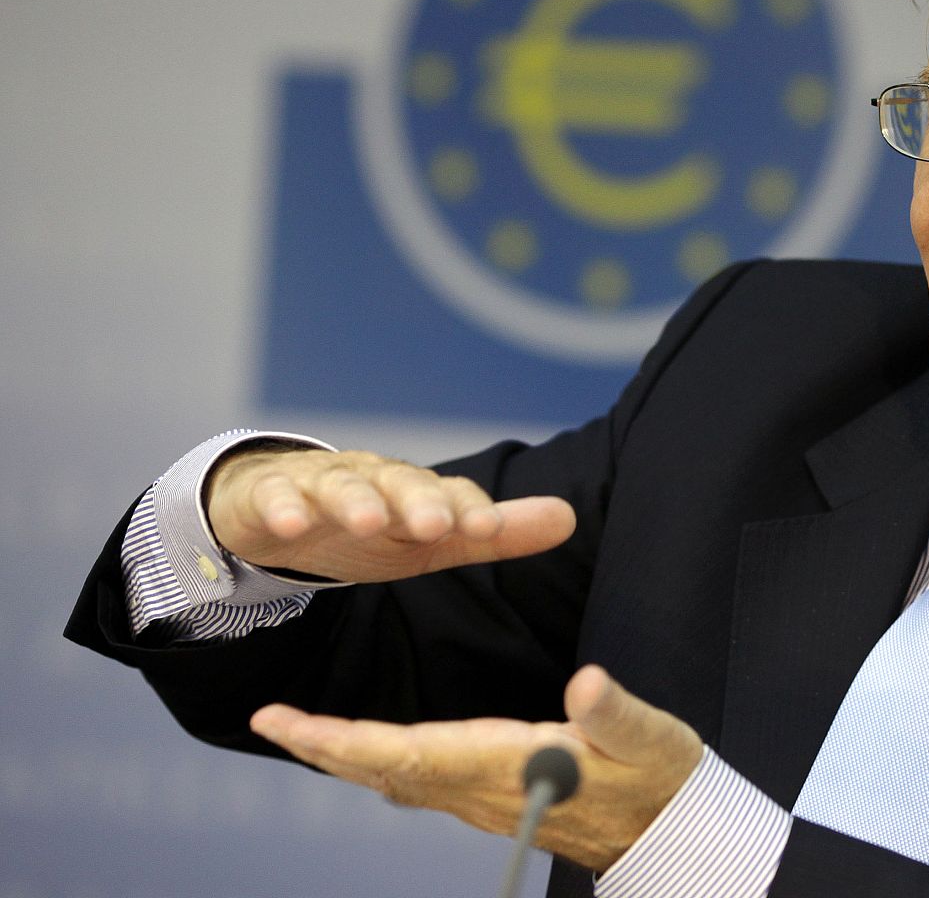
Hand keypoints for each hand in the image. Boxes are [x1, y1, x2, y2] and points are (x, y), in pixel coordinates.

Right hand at [206, 447, 575, 582]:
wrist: (276, 510)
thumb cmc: (369, 526)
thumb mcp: (429, 540)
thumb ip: (492, 534)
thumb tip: (569, 518)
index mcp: (416, 491)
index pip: (451, 493)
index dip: (469, 508)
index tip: (488, 528)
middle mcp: (374, 478)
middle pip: (400, 482)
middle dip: (419, 501)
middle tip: (436, 525)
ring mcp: (320, 482)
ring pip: (340, 485)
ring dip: (355, 501)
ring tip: (367, 521)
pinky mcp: (269, 494)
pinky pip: (275, 496)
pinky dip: (283, 506)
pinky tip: (293, 524)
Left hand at [250, 666, 703, 872]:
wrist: (671, 829)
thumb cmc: (661, 781)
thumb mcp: (652, 738)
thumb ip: (614, 713)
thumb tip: (585, 684)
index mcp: (510, 765)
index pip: (414, 752)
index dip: (350, 740)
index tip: (297, 724)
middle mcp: (484, 787)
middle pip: (388, 769)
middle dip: (326, 745)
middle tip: (270, 720)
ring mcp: (484, 796)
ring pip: (398, 776)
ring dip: (345, 753)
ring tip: (300, 730)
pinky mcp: (493, 794)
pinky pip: (421, 779)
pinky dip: (381, 760)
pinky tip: (366, 750)